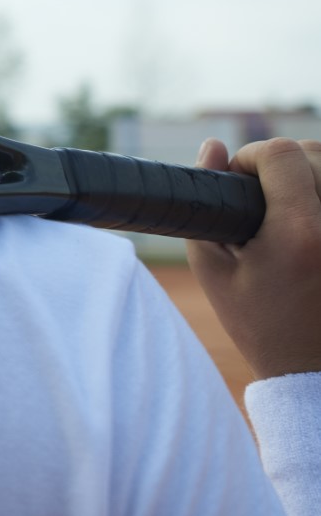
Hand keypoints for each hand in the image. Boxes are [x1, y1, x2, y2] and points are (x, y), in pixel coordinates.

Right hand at [188, 138, 320, 380]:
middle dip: (282, 161)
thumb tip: (212, 146)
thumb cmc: (259, 323)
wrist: (312, 369)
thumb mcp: (215, 268)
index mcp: (299, 233)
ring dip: (310, 173)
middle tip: (261, 191)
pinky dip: (320, 194)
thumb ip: (206, 205)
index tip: (237, 179)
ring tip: (287, 201)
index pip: (281, 154)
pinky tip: (308, 213)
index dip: (251, 157)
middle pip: (315, 152)